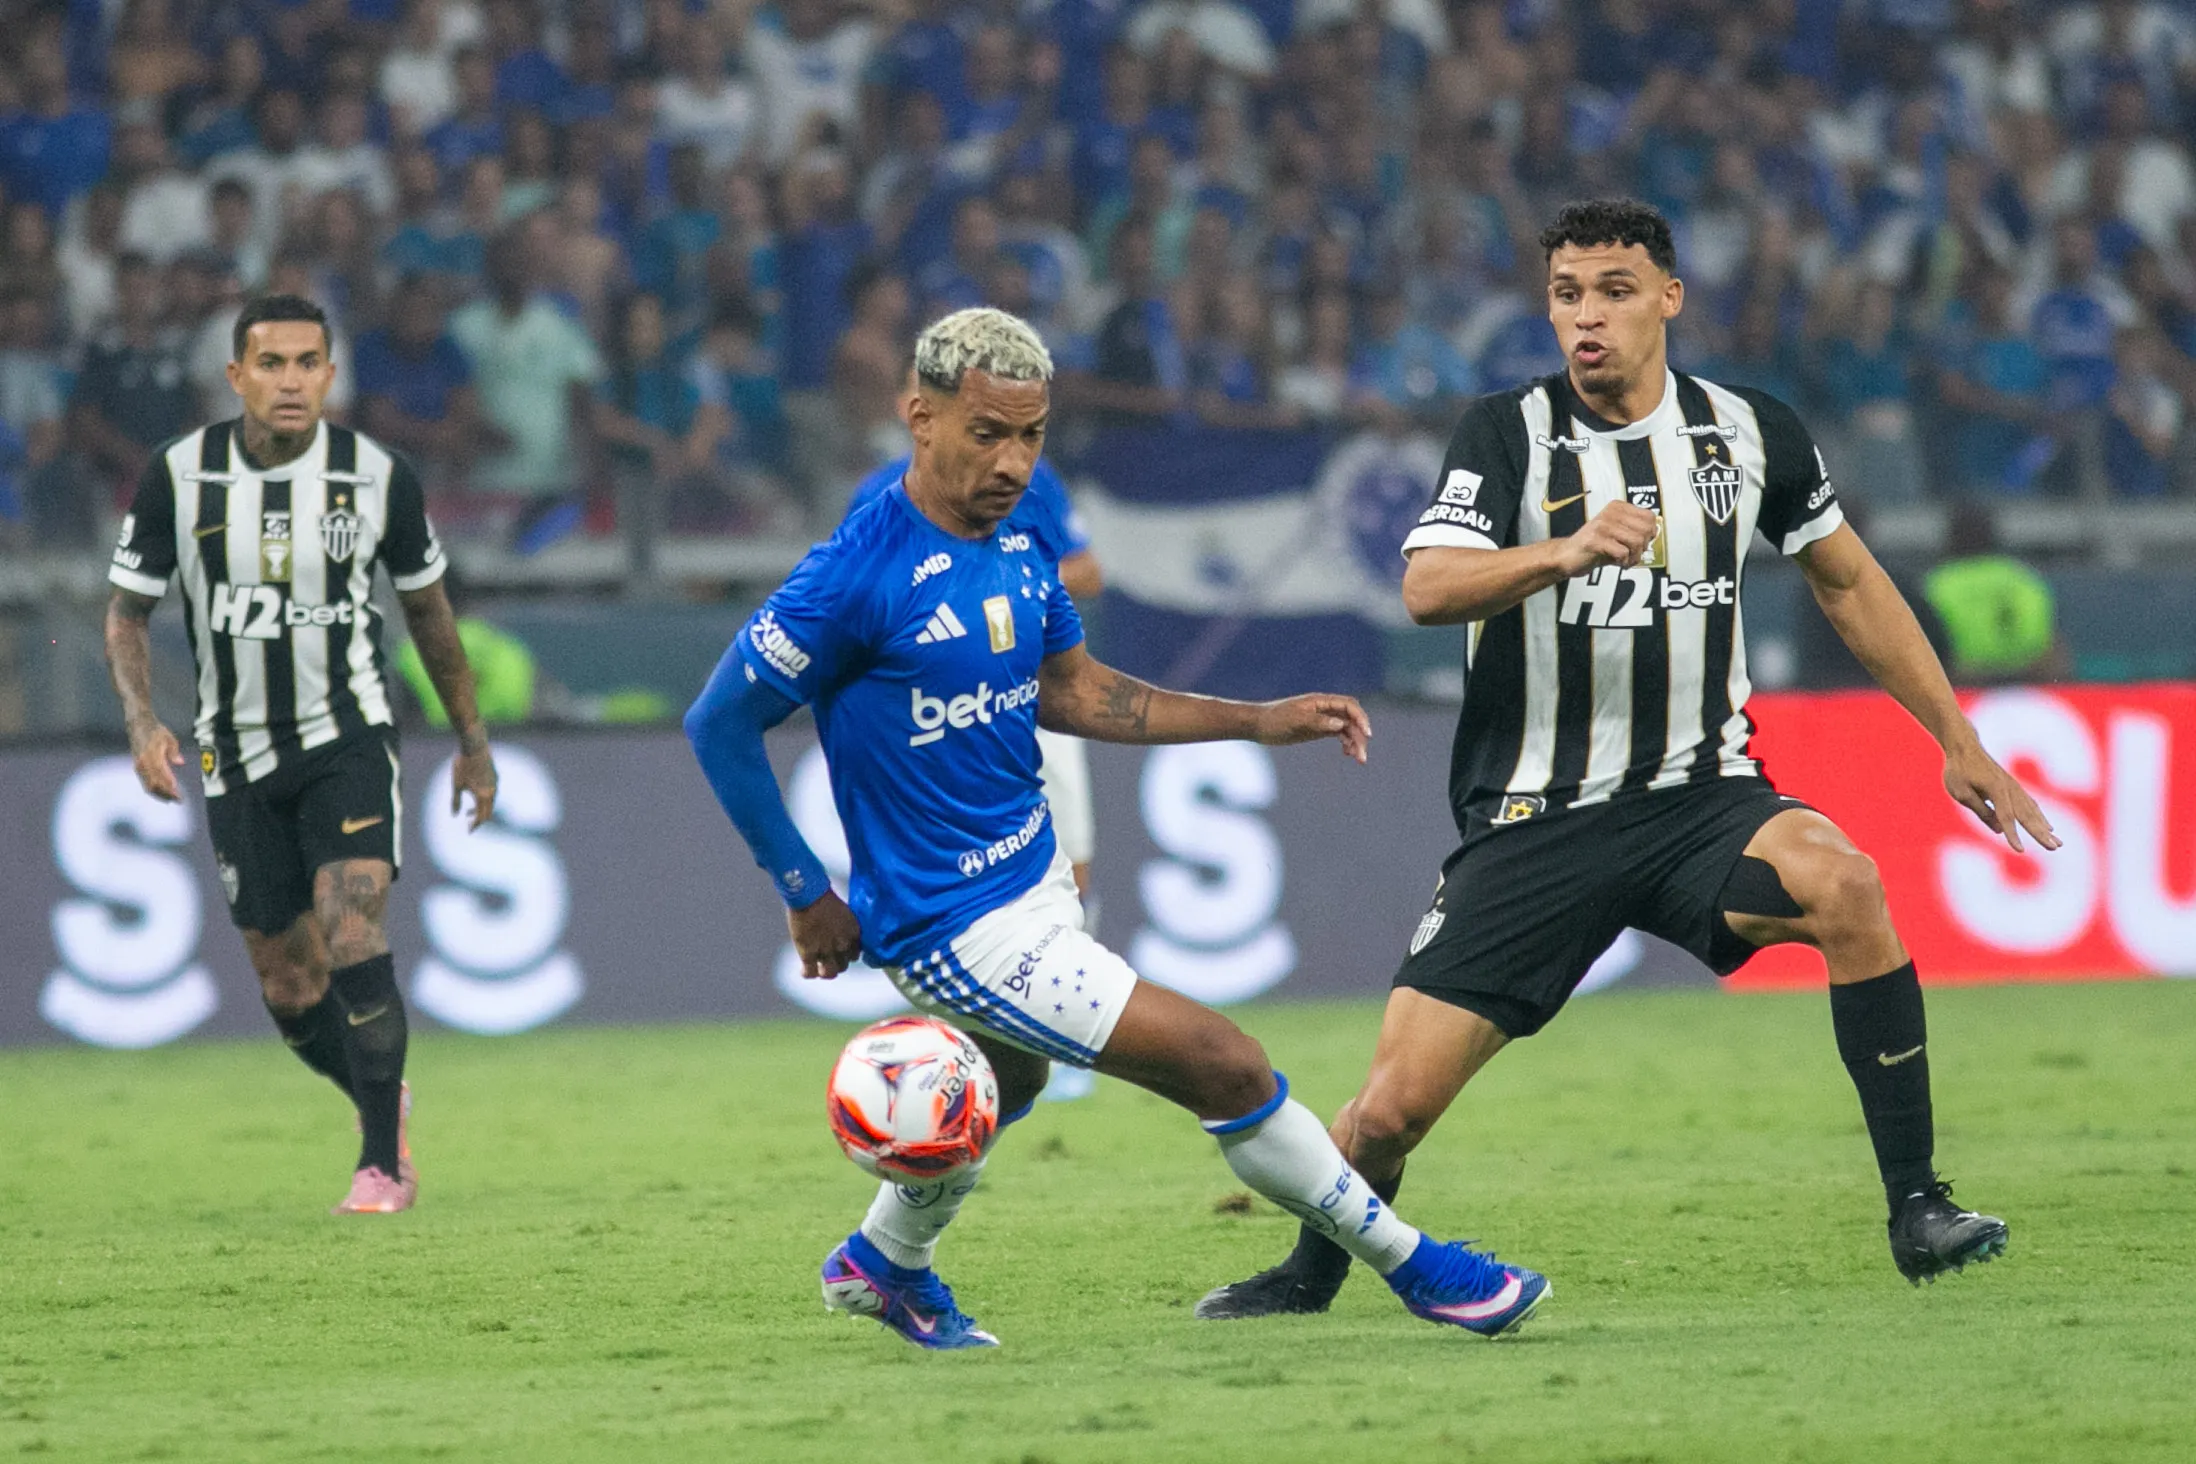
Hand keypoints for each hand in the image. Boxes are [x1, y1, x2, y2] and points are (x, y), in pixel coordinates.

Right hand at [128, 719, 184, 801]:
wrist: (138, 724)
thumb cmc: (156, 730)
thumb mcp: (169, 738)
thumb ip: (174, 752)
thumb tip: (180, 763)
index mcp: (151, 756)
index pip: (161, 778)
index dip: (170, 789)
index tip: (179, 796)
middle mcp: (143, 763)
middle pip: (154, 785)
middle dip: (166, 795)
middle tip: (178, 800)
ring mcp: (138, 766)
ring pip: (147, 786)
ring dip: (159, 794)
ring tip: (171, 799)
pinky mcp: (136, 766)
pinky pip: (144, 782)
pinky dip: (153, 789)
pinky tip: (162, 792)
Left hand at [451, 733, 497, 830]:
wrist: (474, 745)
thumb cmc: (463, 765)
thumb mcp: (456, 784)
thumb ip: (456, 801)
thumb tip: (454, 815)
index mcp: (483, 796)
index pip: (481, 817)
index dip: (475, 826)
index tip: (468, 831)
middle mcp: (492, 791)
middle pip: (488, 812)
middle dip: (479, 819)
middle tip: (470, 823)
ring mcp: (495, 783)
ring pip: (491, 802)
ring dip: (482, 808)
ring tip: (470, 809)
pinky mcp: (496, 775)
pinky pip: (493, 792)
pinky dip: (485, 798)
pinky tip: (477, 793)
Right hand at [788, 890, 864, 979]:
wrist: (809, 895)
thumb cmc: (825, 898)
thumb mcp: (844, 914)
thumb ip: (845, 928)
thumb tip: (840, 935)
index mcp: (854, 934)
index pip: (855, 955)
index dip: (846, 955)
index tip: (839, 952)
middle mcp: (844, 946)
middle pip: (843, 966)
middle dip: (835, 963)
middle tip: (826, 958)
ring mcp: (827, 952)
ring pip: (830, 974)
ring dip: (824, 972)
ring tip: (817, 968)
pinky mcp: (809, 954)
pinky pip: (811, 973)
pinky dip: (807, 973)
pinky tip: (804, 970)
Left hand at [1252, 694, 1371, 764]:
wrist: (1258, 725)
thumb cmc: (1275, 719)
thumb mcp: (1296, 720)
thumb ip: (1318, 722)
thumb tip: (1341, 724)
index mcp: (1321, 701)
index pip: (1349, 706)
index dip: (1361, 719)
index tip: (1367, 735)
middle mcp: (1325, 708)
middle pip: (1352, 719)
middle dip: (1360, 735)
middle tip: (1362, 756)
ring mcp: (1322, 719)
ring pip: (1347, 729)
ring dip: (1355, 742)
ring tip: (1359, 760)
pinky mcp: (1318, 729)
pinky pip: (1339, 734)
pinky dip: (1346, 743)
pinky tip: (1348, 754)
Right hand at [1556, 501, 1659, 574]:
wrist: (1567, 555)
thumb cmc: (1594, 545)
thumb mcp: (1618, 533)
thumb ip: (1636, 529)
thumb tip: (1655, 531)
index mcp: (1617, 507)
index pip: (1649, 516)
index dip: (1649, 533)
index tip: (1640, 542)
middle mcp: (1611, 513)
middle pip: (1645, 530)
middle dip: (1642, 547)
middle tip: (1632, 554)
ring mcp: (1602, 525)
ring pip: (1636, 541)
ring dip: (1633, 556)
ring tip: (1625, 559)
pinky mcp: (1595, 540)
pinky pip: (1622, 552)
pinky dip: (1623, 562)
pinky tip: (1616, 562)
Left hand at [1943, 735, 2059, 854]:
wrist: (1964, 746)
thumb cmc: (1959, 770)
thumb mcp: (1961, 792)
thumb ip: (1981, 810)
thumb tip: (1999, 830)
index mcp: (1996, 789)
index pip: (2005, 816)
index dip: (2013, 834)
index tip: (2020, 851)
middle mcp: (2010, 788)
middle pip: (2027, 815)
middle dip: (2040, 833)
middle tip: (2054, 848)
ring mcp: (2014, 787)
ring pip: (2032, 811)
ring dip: (2045, 827)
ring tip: (2057, 843)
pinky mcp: (2013, 787)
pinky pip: (2030, 805)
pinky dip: (2040, 817)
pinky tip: (2048, 827)